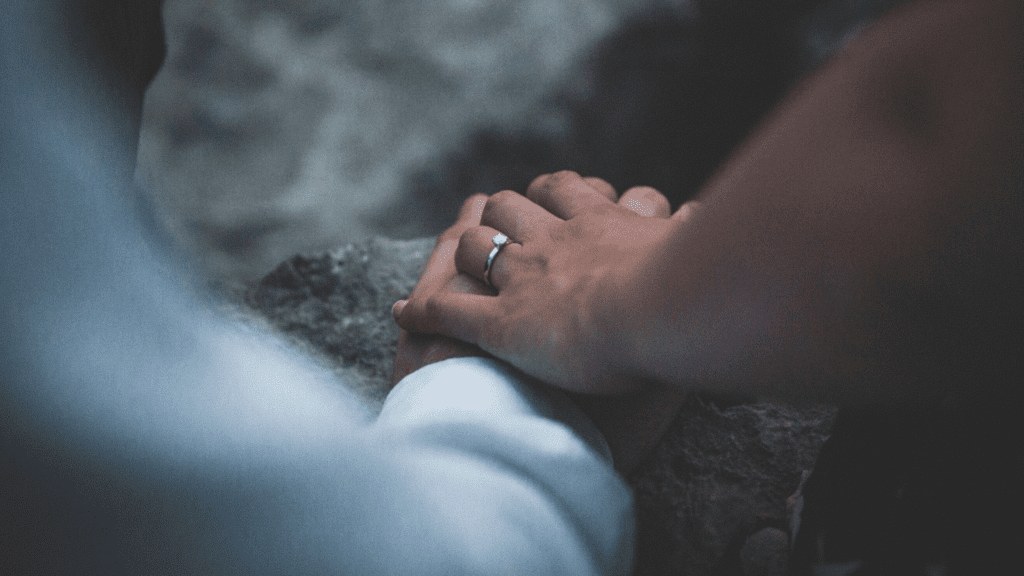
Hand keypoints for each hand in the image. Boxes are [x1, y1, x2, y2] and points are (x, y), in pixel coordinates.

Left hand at [394, 171, 694, 394]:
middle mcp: (551, 242)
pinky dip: (421, 310)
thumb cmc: (690, 280)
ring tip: (465, 266)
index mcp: (597, 224)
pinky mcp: (499, 322)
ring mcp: (520, 279)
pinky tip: (404, 314)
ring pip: (473, 246)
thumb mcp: (694, 243)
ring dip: (466, 251)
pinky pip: (446, 309)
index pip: (563, 189)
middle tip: (502, 230)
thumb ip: (691, 228)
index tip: (550, 197)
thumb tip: (699, 213)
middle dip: (501, 215)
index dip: (550, 191)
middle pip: (508, 207)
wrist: (658, 308)